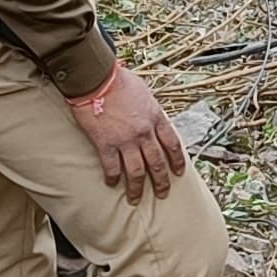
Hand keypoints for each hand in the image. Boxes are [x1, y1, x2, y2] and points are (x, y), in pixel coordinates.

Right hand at [72, 61, 190, 198]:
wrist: (97, 78)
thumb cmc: (119, 80)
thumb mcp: (144, 92)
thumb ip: (150, 108)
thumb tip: (151, 116)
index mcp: (156, 118)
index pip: (173, 144)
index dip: (177, 161)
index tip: (179, 172)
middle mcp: (144, 132)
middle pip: (157, 163)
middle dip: (161, 181)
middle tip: (163, 193)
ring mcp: (125, 140)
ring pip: (136, 172)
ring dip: (137, 188)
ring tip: (136, 198)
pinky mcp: (105, 144)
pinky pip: (111, 167)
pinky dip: (112, 178)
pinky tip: (112, 184)